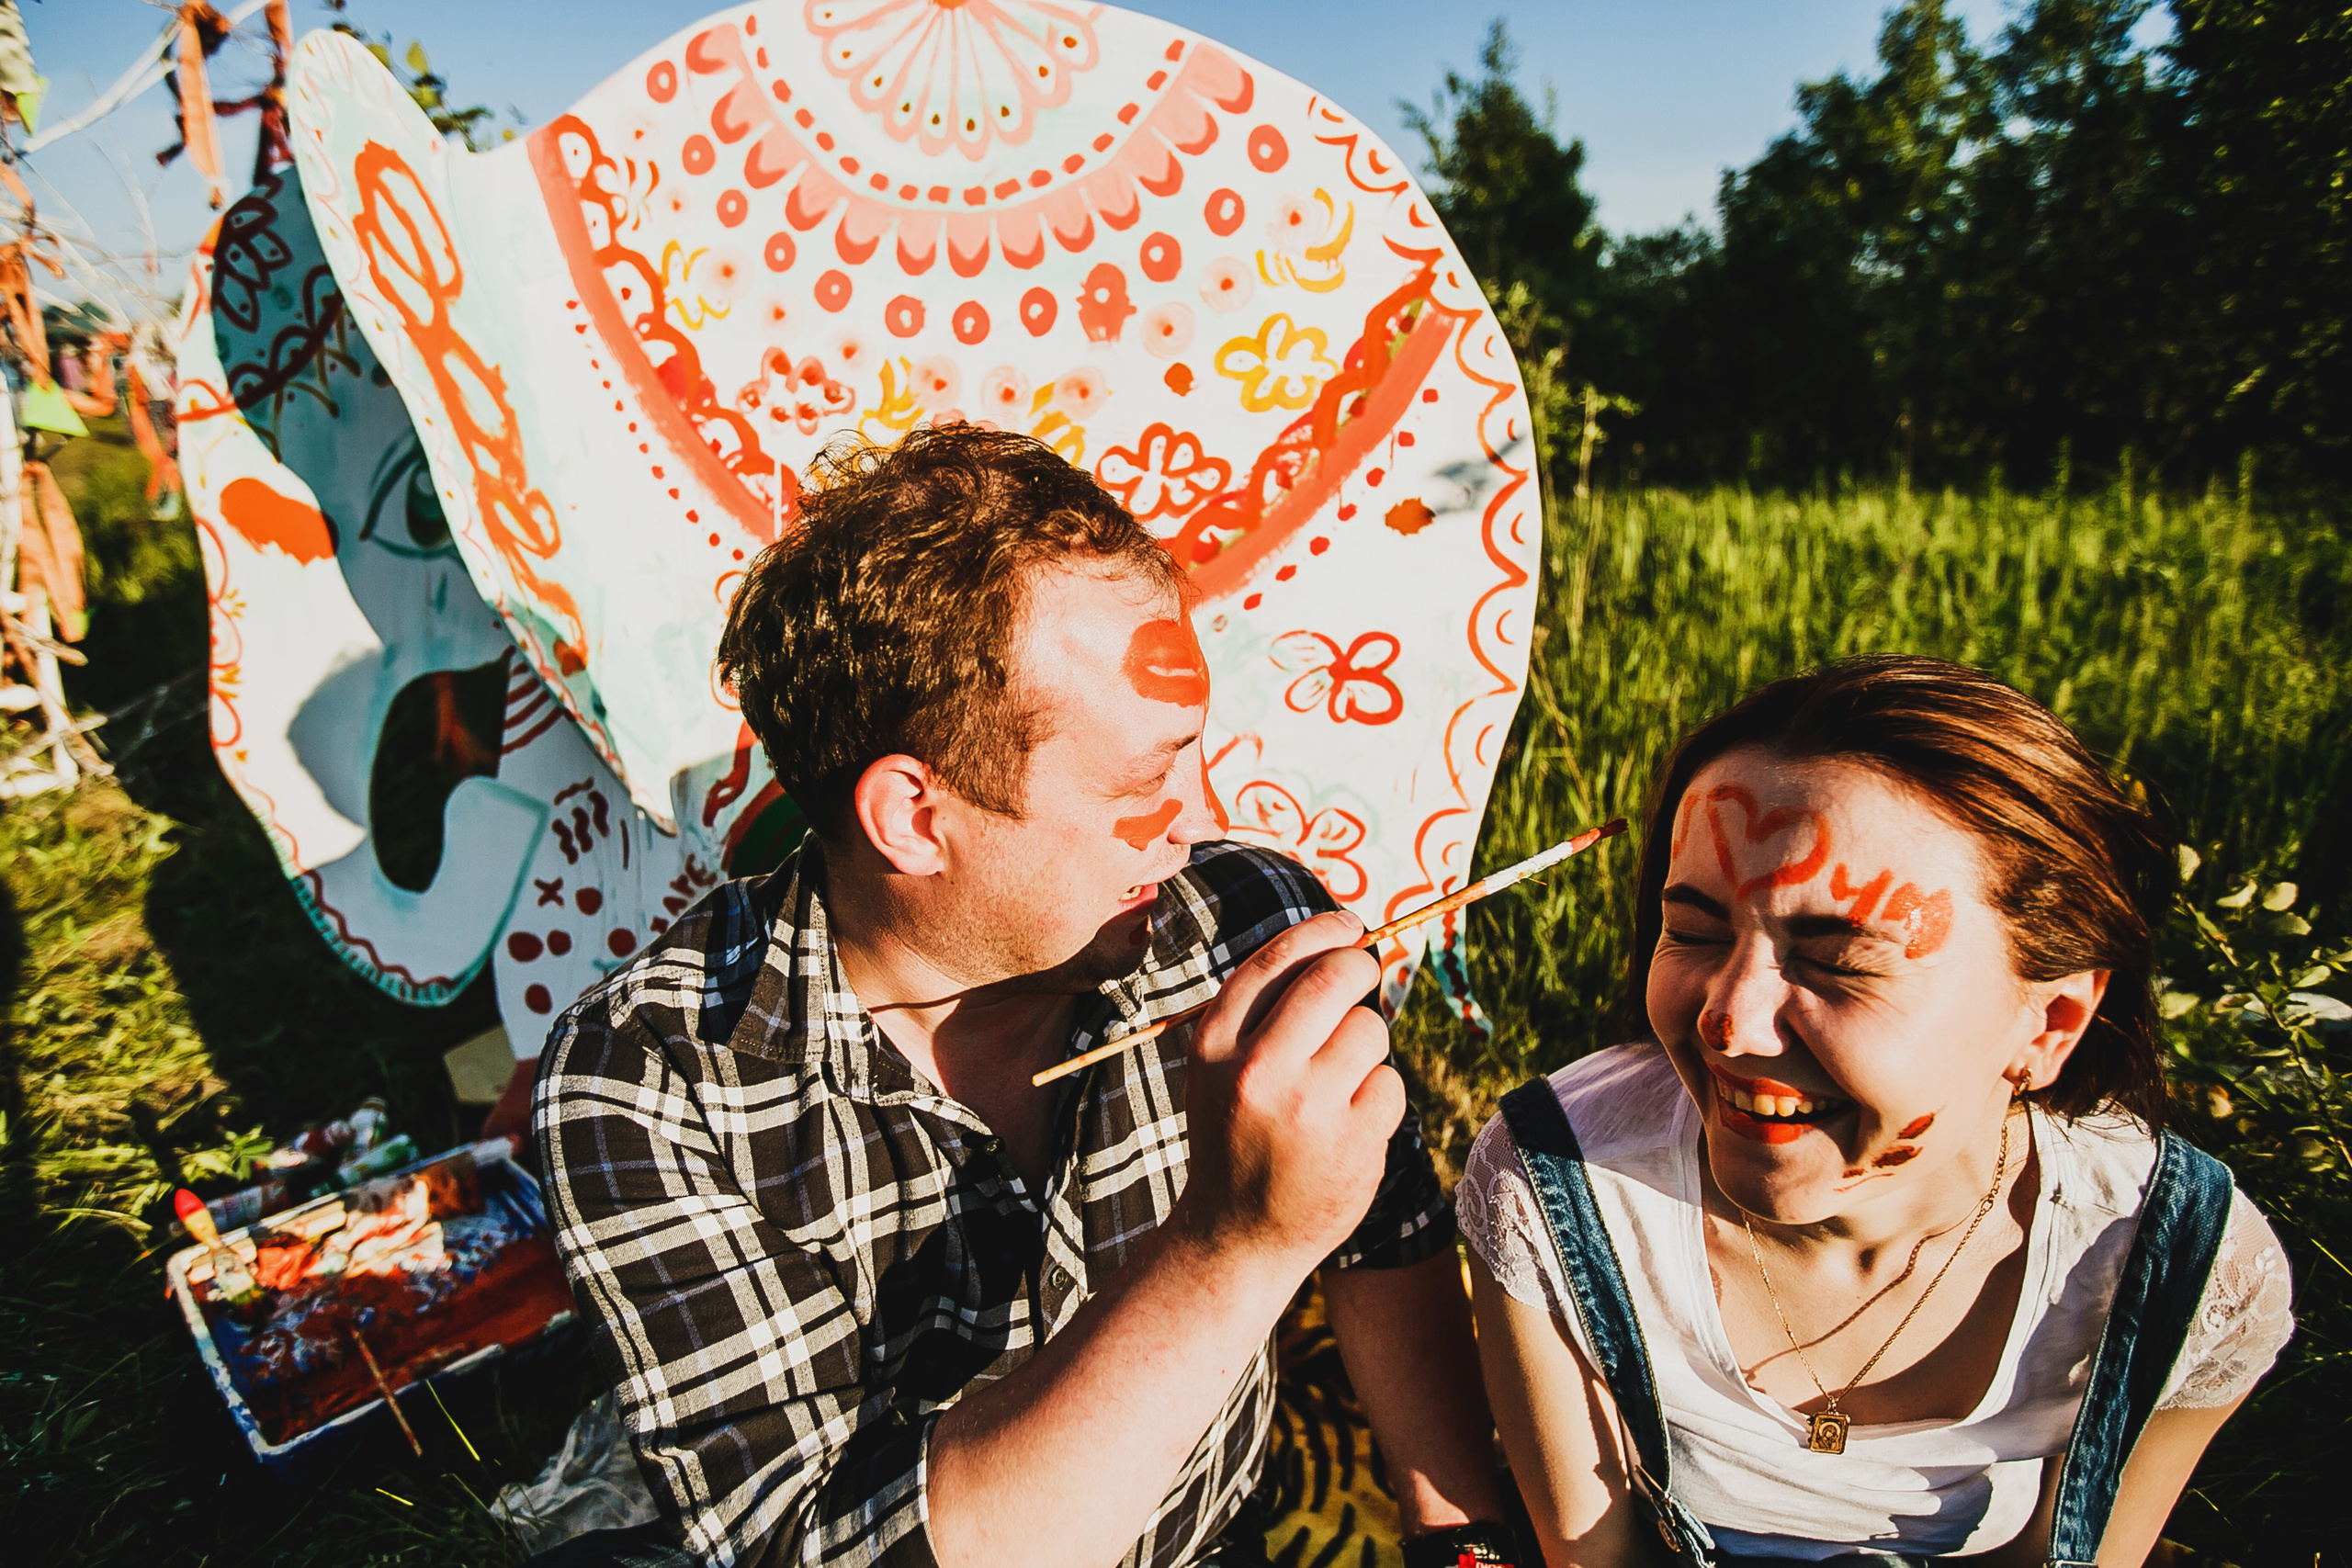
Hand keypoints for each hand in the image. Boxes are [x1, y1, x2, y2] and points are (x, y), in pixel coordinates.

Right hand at [1174, 911, 1404, 1269]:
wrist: (1236, 1237)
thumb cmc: (1237, 1136)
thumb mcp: (1219, 1069)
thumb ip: (1261, 1013)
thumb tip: (1337, 943)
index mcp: (1213, 1044)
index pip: (1277, 960)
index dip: (1323, 930)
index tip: (1350, 925)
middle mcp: (1256, 1070)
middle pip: (1335, 977)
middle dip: (1361, 967)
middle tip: (1366, 974)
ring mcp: (1307, 1108)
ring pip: (1370, 1030)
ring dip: (1366, 1045)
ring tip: (1339, 1082)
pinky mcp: (1352, 1142)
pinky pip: (1390, 1085)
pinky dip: (1378, 1099)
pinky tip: (1348, 1127)